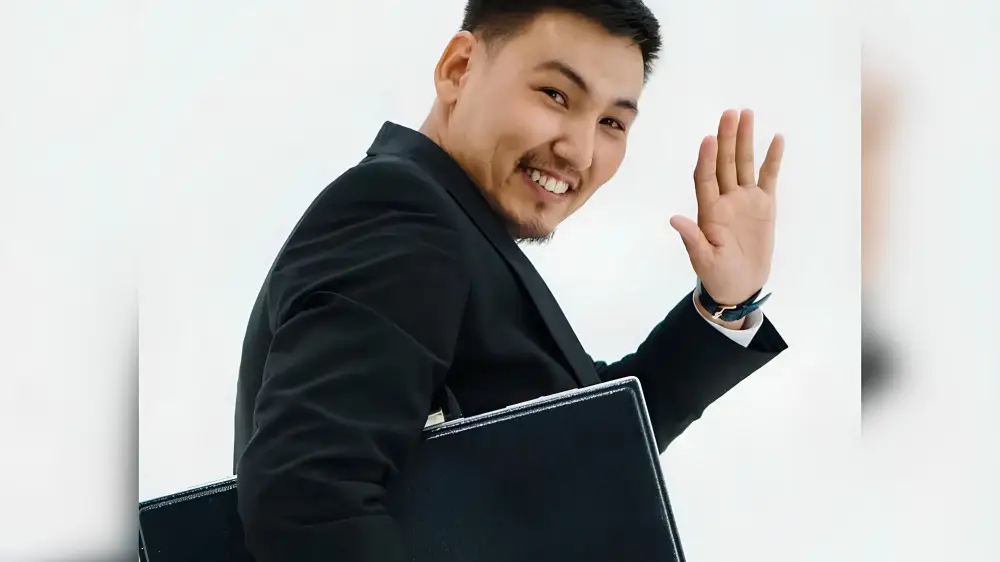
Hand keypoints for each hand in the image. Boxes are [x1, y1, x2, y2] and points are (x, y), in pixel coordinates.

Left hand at [670, 109, 784, 304]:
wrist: (740, 285)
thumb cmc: (718, 275)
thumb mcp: (704, 260)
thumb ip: (693, 239)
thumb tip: (674, 220)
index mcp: (709, 211)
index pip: (705, 178)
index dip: (706, 159)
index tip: (708, 139)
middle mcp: (725, 199)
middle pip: (725, 163)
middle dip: (726, 138)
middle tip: (729, 113)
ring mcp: (745, 200)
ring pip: (745, 163)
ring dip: (745, 139)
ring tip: (746, 113)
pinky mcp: (764, 204)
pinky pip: (768, 177)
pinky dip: (773, 158)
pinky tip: (776, 138)